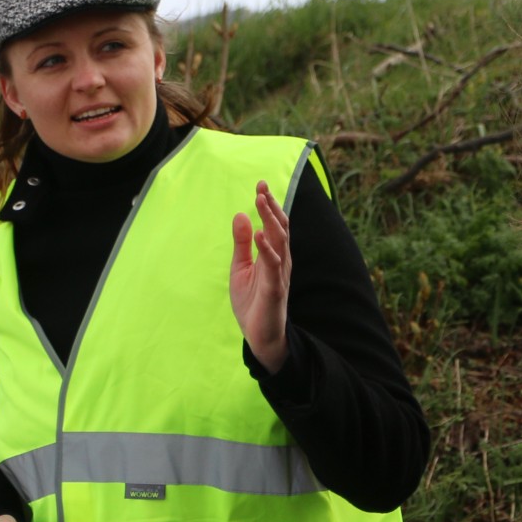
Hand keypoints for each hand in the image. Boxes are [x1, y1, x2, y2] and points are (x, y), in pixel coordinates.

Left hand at [229, 179, 289, 373]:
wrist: (259, 336)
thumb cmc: (252, 301)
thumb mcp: (240, 268)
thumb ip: (241, 243)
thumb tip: (240, 214)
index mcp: (273, 255)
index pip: (274, 224)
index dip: (270, 204)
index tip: (261, 185)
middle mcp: (280, 261)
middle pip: (280, 228)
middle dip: (272, 206)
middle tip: (262, 187)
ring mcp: (280, 275)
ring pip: (280, 241)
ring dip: (270, 220)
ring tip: (261, 202)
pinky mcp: (275, 289)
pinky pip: (274, 266)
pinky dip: (267, 249)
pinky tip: (258, 235)